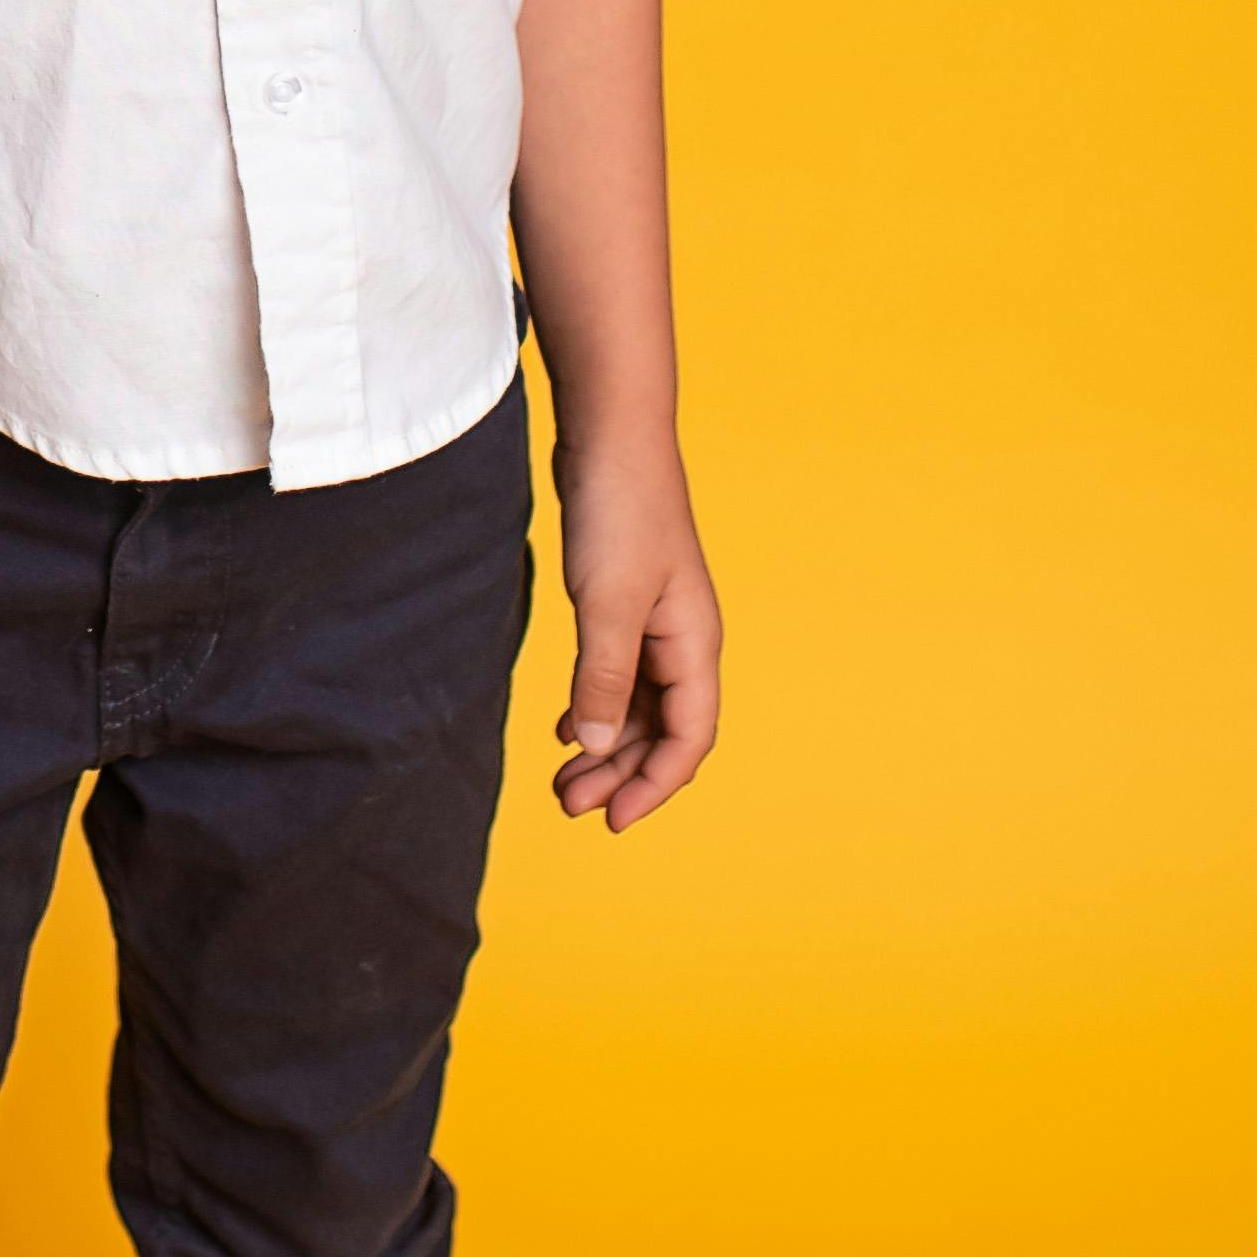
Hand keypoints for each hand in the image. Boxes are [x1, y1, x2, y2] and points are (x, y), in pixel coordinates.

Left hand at [548, 433, 721, 833]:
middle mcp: (683, 639)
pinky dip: (597, 708)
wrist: (612, 433)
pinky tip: (566, 728)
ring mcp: (655, 621)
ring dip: (607, 747)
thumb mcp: (606, 603)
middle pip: (664, 731)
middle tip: (568, 806)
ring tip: (562, 780)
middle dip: (622, 776)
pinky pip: (620, 675)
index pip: (691, 737)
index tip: (612, 823)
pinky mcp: (626, 603)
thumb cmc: (620, 511)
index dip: (656, 786)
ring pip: (639, 707)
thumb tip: (601, 749)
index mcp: (694, 643)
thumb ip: (604, 678)